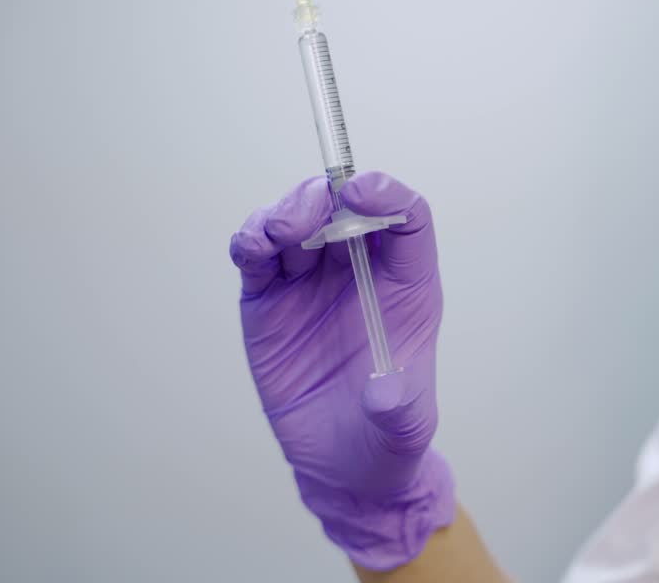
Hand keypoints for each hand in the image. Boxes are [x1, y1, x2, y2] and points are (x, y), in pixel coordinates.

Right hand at [230, 171, 453, 570]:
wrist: (344, 467)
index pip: (406, 218)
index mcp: (407, 285)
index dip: (387, 194)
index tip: (362, 191)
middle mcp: (359, 272)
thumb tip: (383, 392)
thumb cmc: (387, 434)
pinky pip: (257, 256)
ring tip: (278, 231)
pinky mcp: (268, 300)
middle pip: (344, 207)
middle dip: (324, 197)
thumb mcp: (407, 426)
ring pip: (297, 220)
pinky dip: (251, 240)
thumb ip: (400, 408)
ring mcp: (310, 282)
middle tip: (308, 213)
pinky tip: (253, 246)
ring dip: (285, 212)